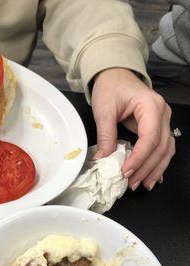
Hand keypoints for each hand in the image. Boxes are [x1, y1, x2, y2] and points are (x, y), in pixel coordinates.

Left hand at [91, 68, 174, 189]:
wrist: (115, 75)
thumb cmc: (110, 88)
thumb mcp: (104, 110)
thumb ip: (105, 135)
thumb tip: (103, 160)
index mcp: (151, 106)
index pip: (150, 138)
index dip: (139, 158)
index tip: (125, 172)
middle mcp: (162, 113)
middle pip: (161, 147)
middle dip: (146, 168)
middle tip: (132, 184)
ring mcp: (162, 120)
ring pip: (166, 149)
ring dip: (155, 169)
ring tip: (143, 185)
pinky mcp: (157, 126)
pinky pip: (162, 147)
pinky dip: (158, 163)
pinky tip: (152, 176)